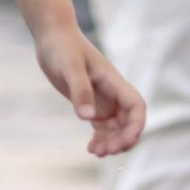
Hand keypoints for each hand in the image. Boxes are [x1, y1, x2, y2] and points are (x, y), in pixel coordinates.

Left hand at [35, 25, 146, 158]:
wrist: (52, 37)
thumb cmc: (62, 47)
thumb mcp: (69, 67)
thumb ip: (80, 91)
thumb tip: (88, 118)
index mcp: (113, 82)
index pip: (136, 107)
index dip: (136, 126)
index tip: (125, 142)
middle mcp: (112, 92)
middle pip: (129, 122)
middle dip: (122, 139)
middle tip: (103, 152)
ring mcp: (103, 99)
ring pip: (117, 127)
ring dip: (111, 142)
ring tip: (94, 151)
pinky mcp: (91, 103)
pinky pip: (103, 127)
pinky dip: (101, 139)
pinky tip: (91, 148)